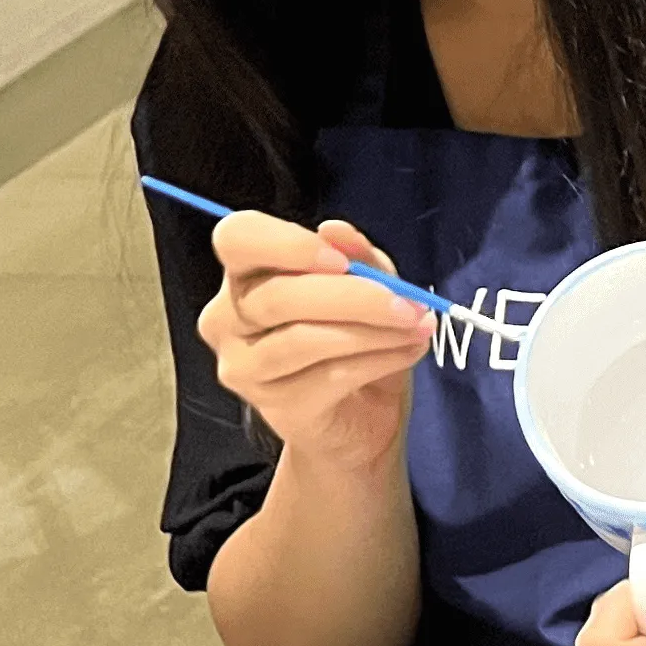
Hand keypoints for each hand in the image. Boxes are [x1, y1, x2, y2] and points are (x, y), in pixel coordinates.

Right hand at [195, 211, 431, 474]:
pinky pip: (329, 375)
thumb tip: (336, 230)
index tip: (341, 261)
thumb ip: (358, 257)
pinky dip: (379, 359)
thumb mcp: (371, 286)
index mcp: (246, 273)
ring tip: (417, 326)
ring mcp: (244, 366)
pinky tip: (410, 350)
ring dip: (373, 331)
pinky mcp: (274, 406)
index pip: (237, 238)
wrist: (366, 416)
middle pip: (276, 296)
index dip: (286, 244)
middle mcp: (227, 318)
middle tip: (409, 302)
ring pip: (304, 339)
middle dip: (353, 296)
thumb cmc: (359, 337)